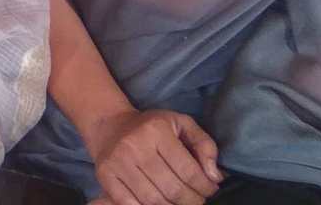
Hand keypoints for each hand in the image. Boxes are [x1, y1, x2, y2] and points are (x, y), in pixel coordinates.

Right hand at [85, 109, 221, 204]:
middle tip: (197, 200)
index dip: (205, 187)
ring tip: (180, 203)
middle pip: (172, 190)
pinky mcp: (105, 176)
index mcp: (157, 130)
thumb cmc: (152, 127)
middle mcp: (135, 145)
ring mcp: (118, 162)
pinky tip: (159, 204)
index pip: (188, 171)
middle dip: (192, 201)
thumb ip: (204, 144)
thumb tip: (215, 176)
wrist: (110, 125)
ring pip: (153, 201)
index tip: (210, 190)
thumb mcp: (181, 124)